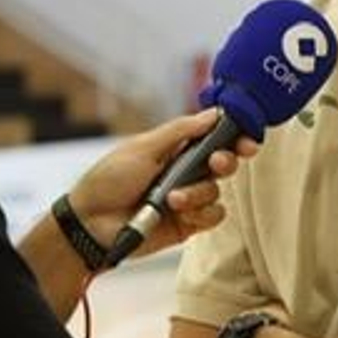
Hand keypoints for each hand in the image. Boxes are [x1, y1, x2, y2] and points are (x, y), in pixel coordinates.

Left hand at [68, 108, 255, 257]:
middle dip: (225, 161)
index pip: (213, 137)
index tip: (246, 138)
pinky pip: (213, 216)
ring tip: (172, 199)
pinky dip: (202, 213)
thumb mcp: (143, 148)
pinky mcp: (188, 224)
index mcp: (175, 148)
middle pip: (224, 161)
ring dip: (199, 193)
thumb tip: (212, 114)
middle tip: (215, 163)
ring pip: (217, 191)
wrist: (91, 224)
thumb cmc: (109, 180)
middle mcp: (186, 171)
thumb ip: (180, 131)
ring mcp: (188, 198)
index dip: (234, 135)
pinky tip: (180, 213)